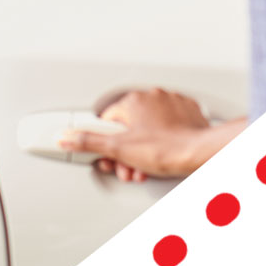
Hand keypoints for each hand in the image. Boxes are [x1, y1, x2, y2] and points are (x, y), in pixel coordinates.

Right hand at [59, 88, 209, 181]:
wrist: (200, 152)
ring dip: (143, 148)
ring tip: (147, 166)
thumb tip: (66, 137)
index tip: (110, 157)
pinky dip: (163, 140)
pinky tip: (164, 153)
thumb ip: (89, 142)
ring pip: (148, 127)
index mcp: (133, 102)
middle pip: (128, 127)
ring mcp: (170, 103)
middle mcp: (151, 97)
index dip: (106, 145)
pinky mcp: (186, 112)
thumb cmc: (166, 149)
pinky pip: (167, 126)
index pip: (107, 121)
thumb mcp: (119, 149)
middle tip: (130, 167)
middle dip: (126, 151)